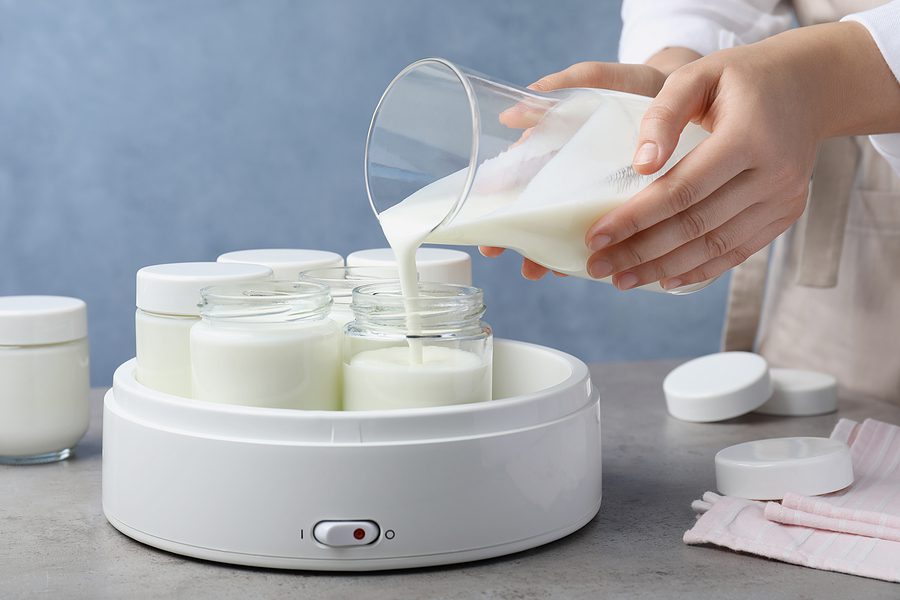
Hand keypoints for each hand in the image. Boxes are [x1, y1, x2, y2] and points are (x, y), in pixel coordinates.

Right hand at [480, 61, 668, 279]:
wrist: (689, 97)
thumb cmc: (638, 86)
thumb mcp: (603, 80)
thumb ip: (567, 85)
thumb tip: (511, 114)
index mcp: (560, 144)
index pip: (521, 173)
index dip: (500, 196)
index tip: (484, 220)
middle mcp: (574, 172)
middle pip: (537, 207)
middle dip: (518, 234)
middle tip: (501, 254)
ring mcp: (598, 192)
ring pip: (566, 226)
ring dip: (549, 250)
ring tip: (539, 270)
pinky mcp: (627, 207)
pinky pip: (605, 233)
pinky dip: (590, 249)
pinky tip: (579, 268)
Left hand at [585, 22, 899, 289]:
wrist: (809, 84)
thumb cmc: (741, 77)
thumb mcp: (698, 75)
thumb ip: (663, 114)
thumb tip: (640, 166)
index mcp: (749, 137)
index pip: (681, 190)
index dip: (635, 218)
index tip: (595, 236)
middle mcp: (773, 174)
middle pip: (695, 225)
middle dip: (639, 251)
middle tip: (597, 266)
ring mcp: (784, 198)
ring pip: (715, 246)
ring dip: (663, 268)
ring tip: (621, 280)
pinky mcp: (786, 213)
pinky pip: (738, 251)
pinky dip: (700, 269)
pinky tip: (664, 279)